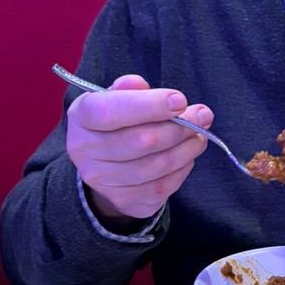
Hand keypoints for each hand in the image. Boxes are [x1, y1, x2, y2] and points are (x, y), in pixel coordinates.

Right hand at [65, 75, 213, 222]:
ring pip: (157, 165)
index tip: (180, 100)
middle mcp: (85, 151)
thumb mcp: (115, 98)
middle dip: (180, 127)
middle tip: (203, 116)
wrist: (104, 164)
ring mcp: (102, 181)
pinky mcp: (124, 201)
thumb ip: (129, 89)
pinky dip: (182, 169)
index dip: (149, 106)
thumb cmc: (116, 122)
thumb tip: (140, 84)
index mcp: (82, 117)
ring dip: (187, 148)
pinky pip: (163, 186)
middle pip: (142, 141)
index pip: (112, 111)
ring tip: (199, 135)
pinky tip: (187, 155)